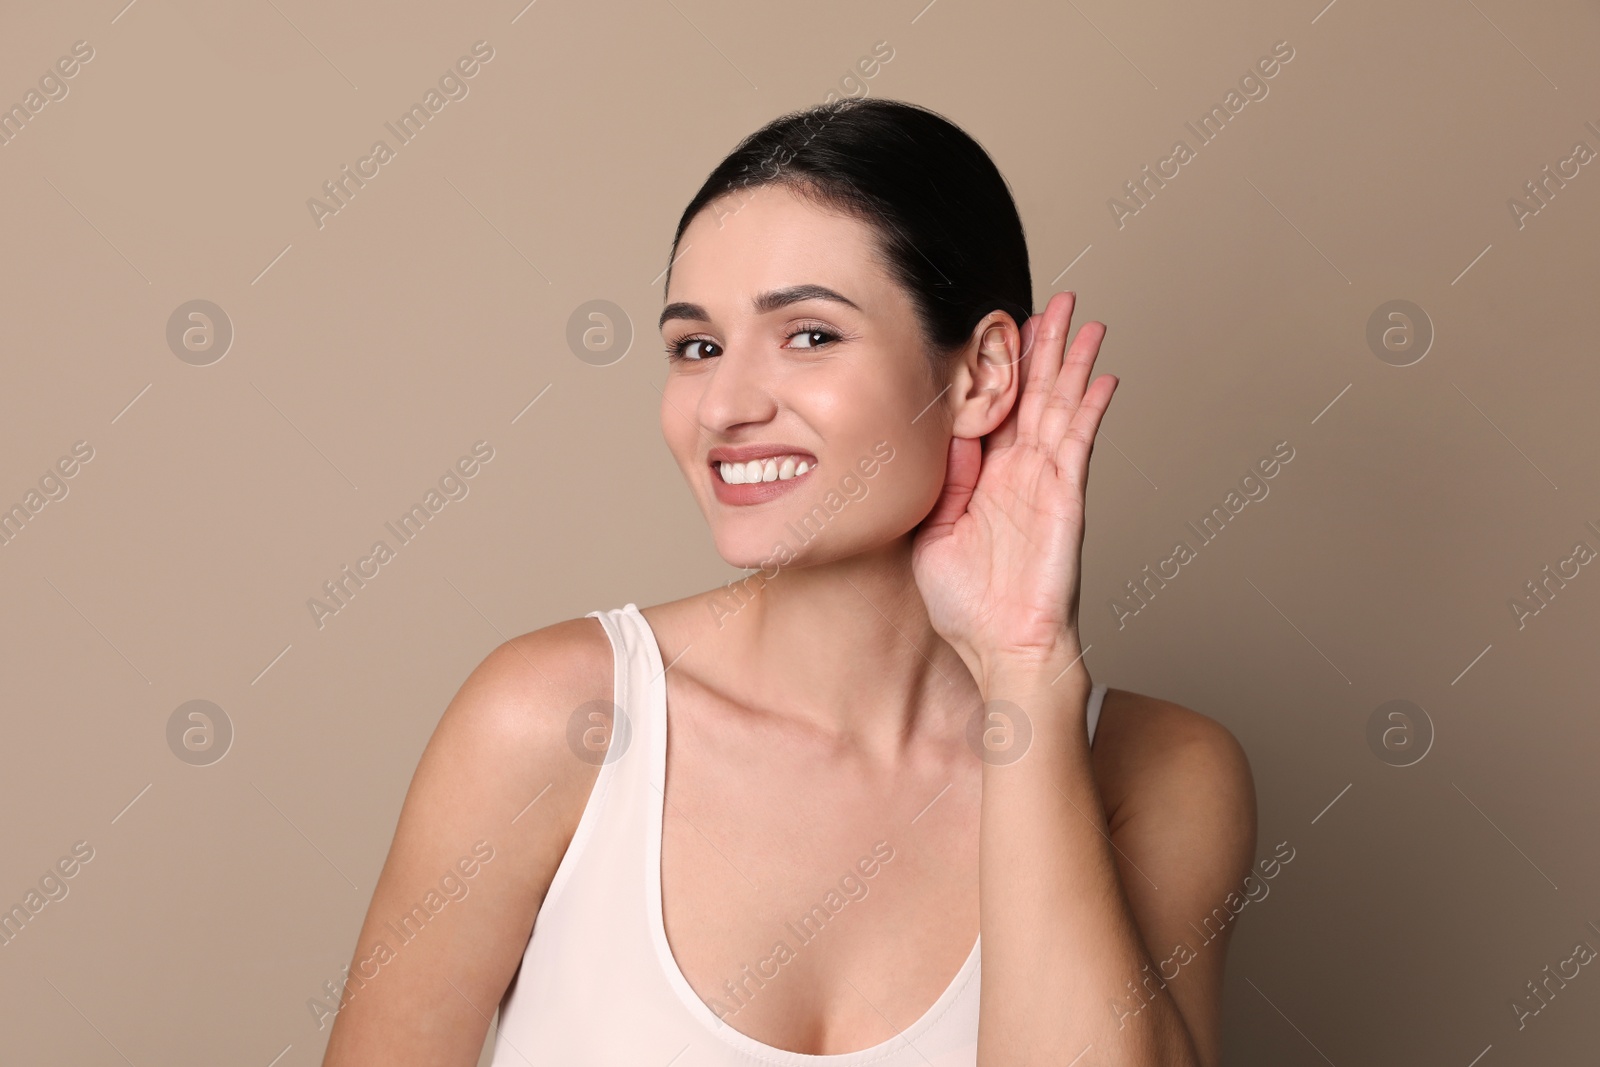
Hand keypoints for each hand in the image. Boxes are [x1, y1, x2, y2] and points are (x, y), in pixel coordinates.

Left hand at [911, 292, 1116, 682]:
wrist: (1000, 648)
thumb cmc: (966, 605)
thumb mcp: (931, 534)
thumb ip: (942, 483)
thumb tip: (946, 433)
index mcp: (985, 478)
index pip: (995, 409)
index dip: (1001, 367)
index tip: (1001, 325)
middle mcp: (1019, 473)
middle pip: (1034, 395)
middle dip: (1045, 347)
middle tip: (1056, 300)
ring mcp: (1046, 483)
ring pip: (1061, 408)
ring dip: (1073, 364)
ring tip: (1086, 320)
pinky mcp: (1066, 498)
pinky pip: (1080, 445)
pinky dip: (1092, 409)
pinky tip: (1105, 377)